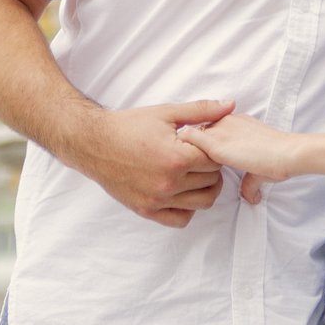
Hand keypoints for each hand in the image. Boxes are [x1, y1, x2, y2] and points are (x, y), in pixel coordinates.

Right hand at [67, 98, 233, 227]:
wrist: (95, 143)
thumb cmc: (129, 126)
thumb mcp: (166, 113)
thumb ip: (201, 110)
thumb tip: (230, 104)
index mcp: (176, 158)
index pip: (215, 160)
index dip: (214, 150)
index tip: (205, 144)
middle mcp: (168, 183)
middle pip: (211, 181)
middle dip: (210, 167)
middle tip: (200, 157)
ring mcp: (157, 200)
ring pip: (202, 202)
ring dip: (204, 188)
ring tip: (195, 173)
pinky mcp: (146, 210)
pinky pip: (180, 219)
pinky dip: (187, 208)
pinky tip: (182, 191)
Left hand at [176, 113, 298, 202]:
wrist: (287, 153)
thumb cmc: (278, 160)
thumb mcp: (259, 169)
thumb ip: (249, 181)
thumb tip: (250, 197)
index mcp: (233, 122)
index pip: (207, 129)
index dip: (199, 146)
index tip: (197, 162)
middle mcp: (223, 121)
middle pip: (195, 130)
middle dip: (186, 148)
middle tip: (182, 168)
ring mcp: (218, 131)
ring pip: (187, 136)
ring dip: (182, 152)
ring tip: (180, 171)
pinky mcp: (214, 144)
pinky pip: (188, 143)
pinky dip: (182, 156)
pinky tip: (183, 172)